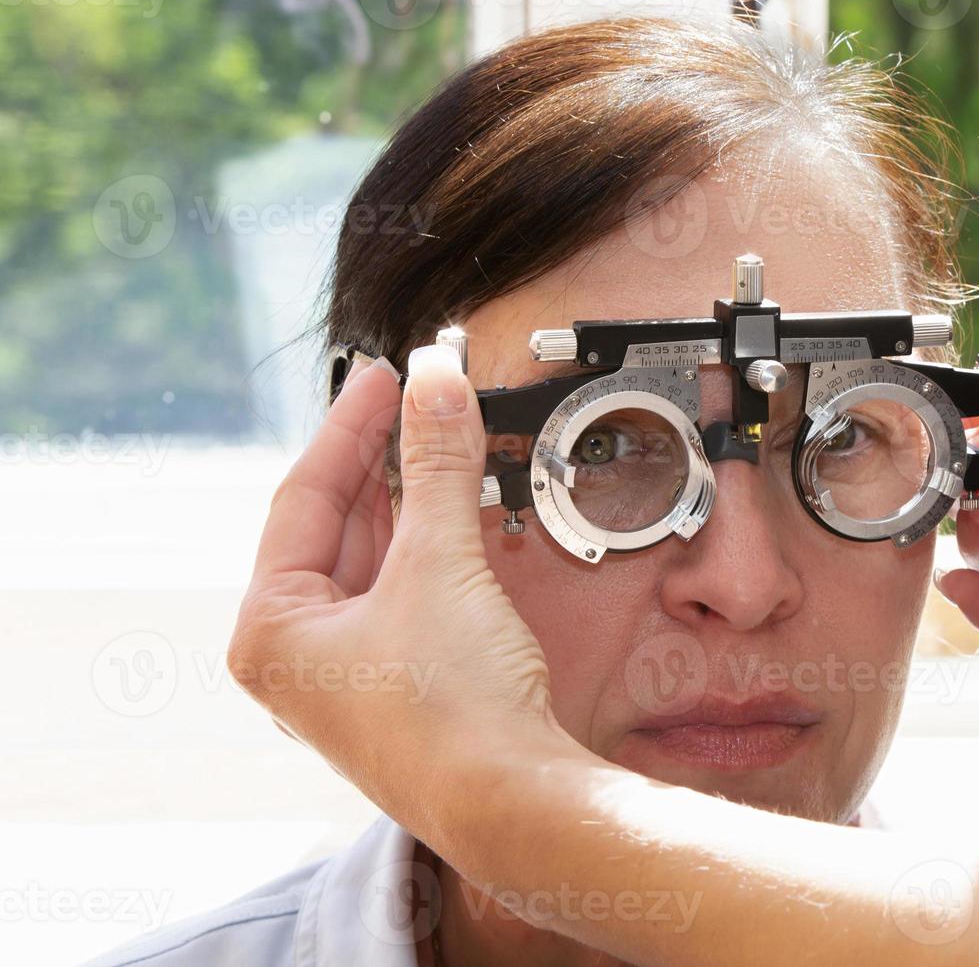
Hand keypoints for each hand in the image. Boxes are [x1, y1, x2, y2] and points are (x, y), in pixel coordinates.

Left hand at [226, 345, 564, 827]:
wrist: (511, 801)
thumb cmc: (452, 708)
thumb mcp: (438, 564)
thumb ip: (436, 466)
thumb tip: (436, 386)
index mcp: (269, 629)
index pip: (302, 498)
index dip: (348, 426)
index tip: (385, 375)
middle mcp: (296, 656)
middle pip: (336, 528)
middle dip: (382, 462)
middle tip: (421, 401)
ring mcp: (346, 675)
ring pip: (372, 561)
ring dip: (411, 503)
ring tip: (442, 445)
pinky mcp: (397, 686)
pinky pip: (402, 595)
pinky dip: (429, 550)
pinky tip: (455, 515)